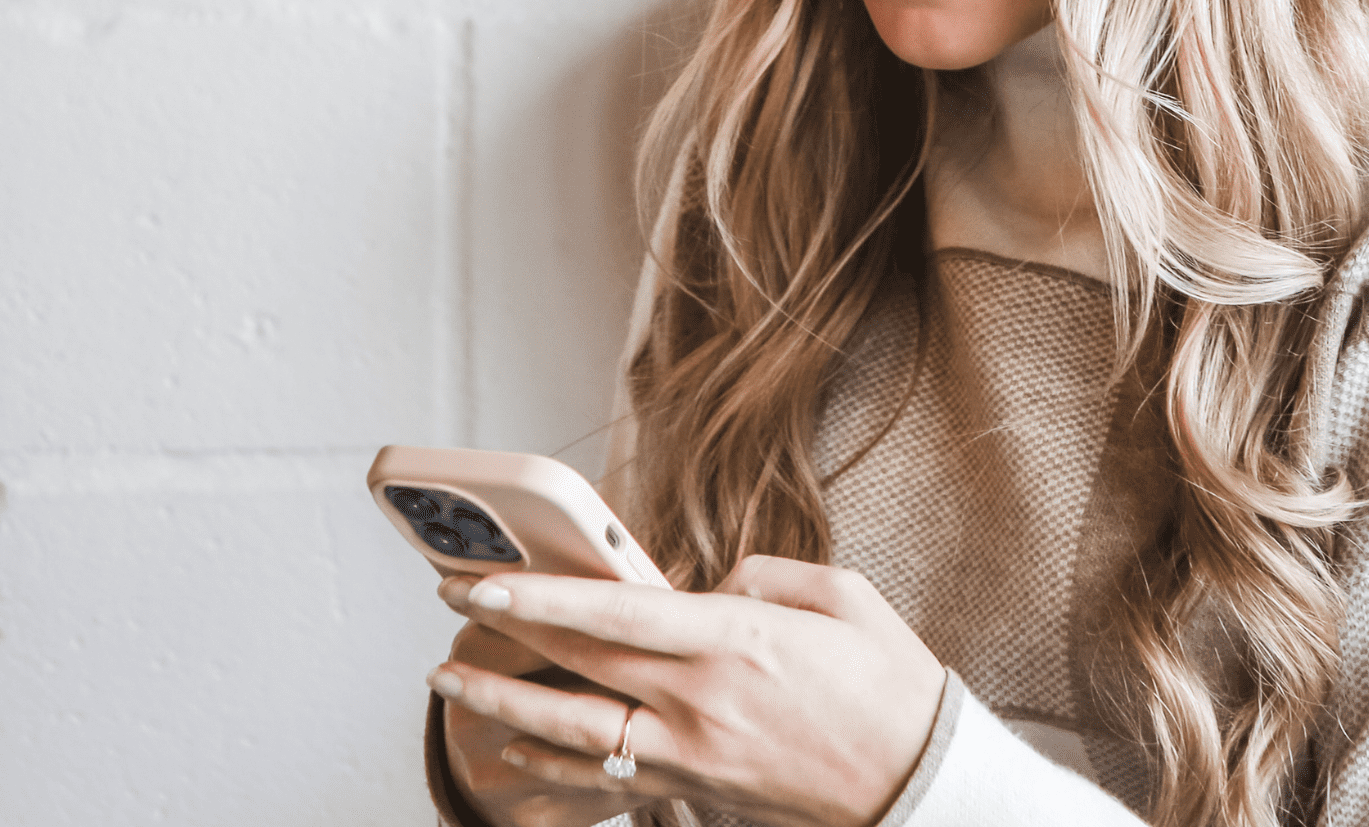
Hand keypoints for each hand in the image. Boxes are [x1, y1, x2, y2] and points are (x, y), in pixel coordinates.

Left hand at [429, 557, 947, 826]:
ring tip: (449, 681)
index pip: (612, 614)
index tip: (485, 579)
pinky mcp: (696, 792)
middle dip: (504, 633)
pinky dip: (550, 763)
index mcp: (733, 641)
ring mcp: (692, 756)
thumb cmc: (889, 686)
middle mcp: (699, 703)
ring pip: (571, 733)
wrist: (920, 784)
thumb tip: (712, 585)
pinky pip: (604, 780)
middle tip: (451, 600)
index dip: (539, 597)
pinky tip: (514, 748)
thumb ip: (765, 577)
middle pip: (576, 666)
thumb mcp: (842, 596)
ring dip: (502, 705)